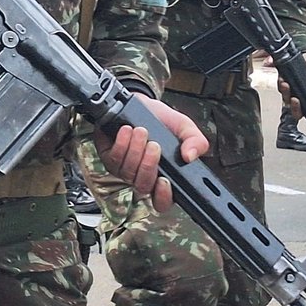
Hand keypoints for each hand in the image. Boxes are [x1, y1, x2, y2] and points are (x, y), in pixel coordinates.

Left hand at [93, 96, 206, 210]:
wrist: (141, 104)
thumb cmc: (162, 121)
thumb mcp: (185, 127)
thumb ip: (195, 141)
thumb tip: (191, 156)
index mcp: (165, 176)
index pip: (163, 201)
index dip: (163, 197)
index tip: (165, 181)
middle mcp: (144, 177)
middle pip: (143, 186)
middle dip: (148, 165)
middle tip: (154, 145)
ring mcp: (125, 170)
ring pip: (127, 173)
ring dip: (135, 151)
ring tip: (141, 131)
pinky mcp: (110, 159)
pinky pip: (114, 159)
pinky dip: (121, 144)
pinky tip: (127, 131)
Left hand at [278, 52, 305, 117]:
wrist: (304, 56)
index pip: (302, 111)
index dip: (298, 110)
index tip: (298, 101)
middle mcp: (297, 95)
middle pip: (291, 105)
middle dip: (290, 102)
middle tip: (293, 96)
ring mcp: (289, 89)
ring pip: (284, 95)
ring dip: (284, 90)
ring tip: (285, 83)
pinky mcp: (282, 81)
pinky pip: (279, 85)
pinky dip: (279, 82)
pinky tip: (282, 77)